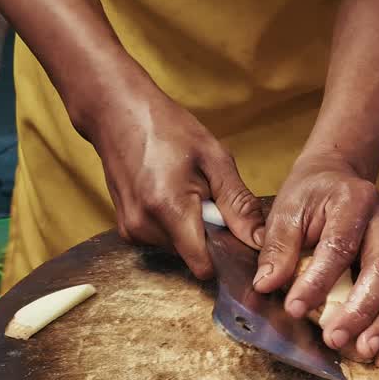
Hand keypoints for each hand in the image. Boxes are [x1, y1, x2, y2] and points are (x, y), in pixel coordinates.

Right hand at [80, 78, 263, 278]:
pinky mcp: (126, 230)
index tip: (235, 236)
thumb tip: (261, 241)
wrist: (117, 113)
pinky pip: (163, 241)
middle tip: (207, 197)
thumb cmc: (168, 128)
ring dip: (191, 228)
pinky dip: (174, 225)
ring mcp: (131, 230)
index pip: (204, 267)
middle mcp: (144, 226)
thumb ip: (239, 205)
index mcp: (169, 208)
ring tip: (186, 191)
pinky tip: (169, 195)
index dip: (225, 256)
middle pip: (193, 256)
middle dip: (208, 234)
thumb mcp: (215, 159)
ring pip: (179, 249)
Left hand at [253, 153, 378, 360]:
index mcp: (354, 200)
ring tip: (363, 350)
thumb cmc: (310, 194)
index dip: (318, 281)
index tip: (294, 308)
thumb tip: (266, 285)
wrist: (337, 176)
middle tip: (335, 338)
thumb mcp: (286, 210)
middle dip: (360, 309)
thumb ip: (277, 247)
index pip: (339, 246)